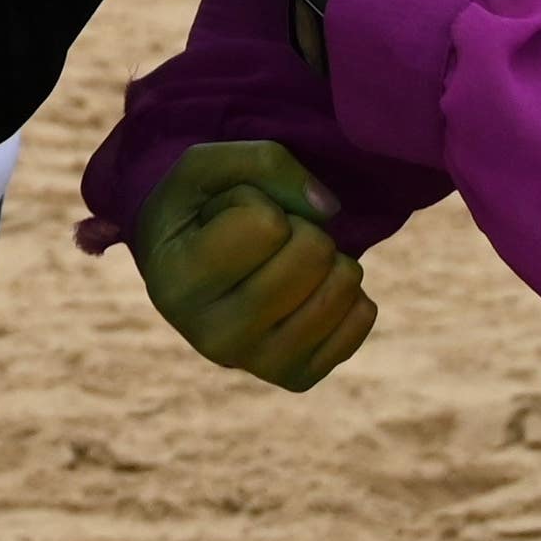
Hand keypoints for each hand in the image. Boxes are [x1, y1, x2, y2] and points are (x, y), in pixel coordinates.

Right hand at [129, 142, 376, 389]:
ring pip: (342, 285)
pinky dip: (346, 290)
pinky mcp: (298, 377)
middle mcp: (214, 339)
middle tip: (267, 237)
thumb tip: (330, 210)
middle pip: (312, 254)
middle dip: (300, 226)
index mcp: (177, 286)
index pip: (266, 224)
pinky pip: (362, 316)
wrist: (186, 272)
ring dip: (326, 256)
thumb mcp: (205, 167)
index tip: (226, 214)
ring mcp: (259, 365)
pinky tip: (306, 291)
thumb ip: (262, 162)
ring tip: (287, 261)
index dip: (255, 199)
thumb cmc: (196, 211)